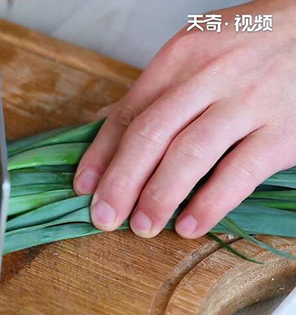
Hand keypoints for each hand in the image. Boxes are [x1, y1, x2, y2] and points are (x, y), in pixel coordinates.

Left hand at [73, 0, 295, 238]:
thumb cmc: (255, 43)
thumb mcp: (199, 51)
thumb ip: (155, 90)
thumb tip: (106, 119)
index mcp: (180, 58)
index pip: (128, 112)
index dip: (100, 154)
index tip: (82, 187)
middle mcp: (209, 77)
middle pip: (150, 135)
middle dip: (120, 182)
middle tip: (103, 217)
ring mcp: (248, 102)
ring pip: (188, 155)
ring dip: (158, 197)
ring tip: (141, 227)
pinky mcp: (284, 131)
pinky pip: (238, 173)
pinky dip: (209, 204)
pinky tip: (189, 225)